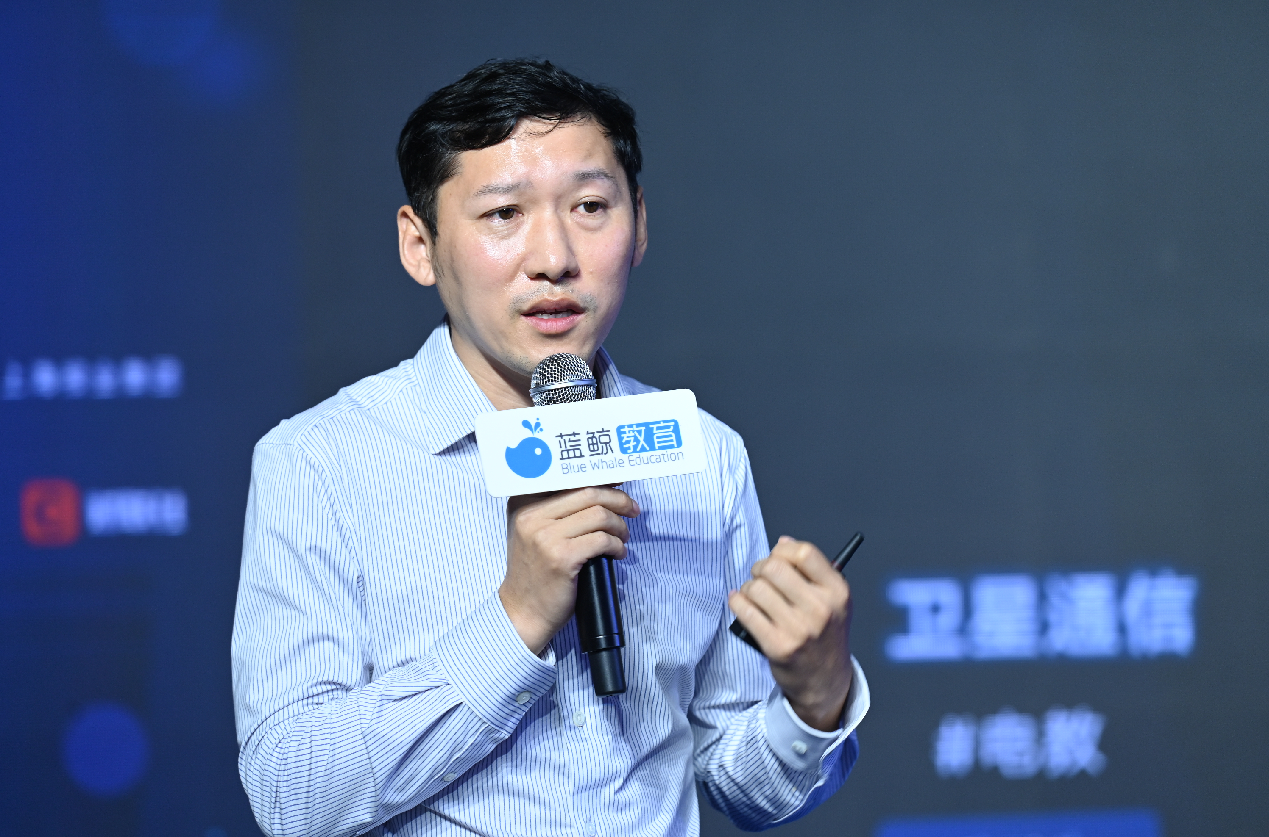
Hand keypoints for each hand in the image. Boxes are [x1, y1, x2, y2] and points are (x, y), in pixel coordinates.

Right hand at [500, 487, 639, 654]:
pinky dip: (617, 545)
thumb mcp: (534, 534)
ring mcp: (546, 537)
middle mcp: (531, 516)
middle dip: (617, 499)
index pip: (568, 481)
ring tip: (623, 537)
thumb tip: (598, 493)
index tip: (619, 483)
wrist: (522, 612)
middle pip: (588, 493)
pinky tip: (618, 553)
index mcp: (524, 505)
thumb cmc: (535, 574)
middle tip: (632, 509)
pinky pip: (601, 540)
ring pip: (599, 515)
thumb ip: (555, 513)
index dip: (599, 480)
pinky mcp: (562, 557)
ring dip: (619, 525)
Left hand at [727, 536, 853, 730]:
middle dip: (760, 568)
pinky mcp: (777, 646)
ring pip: (756, 588)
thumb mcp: (833, 601)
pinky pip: (745, 610)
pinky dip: (737, 602)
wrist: (825, 680)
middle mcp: (821, 609)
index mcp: (837, 592)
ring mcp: (799, 629)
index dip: (783, 550)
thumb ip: (812, 571)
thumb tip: (783, 543)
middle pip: (774, 567)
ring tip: (754, 595)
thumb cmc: (824, 634)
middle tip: (760, 577)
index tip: (777, 556)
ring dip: (748, 587)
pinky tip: (740, 602)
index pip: (804, 553)